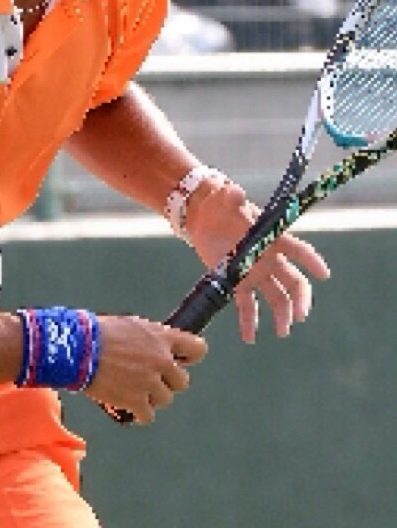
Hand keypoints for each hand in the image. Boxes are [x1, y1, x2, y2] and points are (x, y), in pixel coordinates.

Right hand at [85, 315, 208, 423]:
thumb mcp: (129, 325)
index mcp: (162, 338)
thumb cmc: (94, 333)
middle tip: (148, 380)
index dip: (188, 358)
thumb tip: (155, 347)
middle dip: (166, 382)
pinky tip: (130, 410)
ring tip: (134, 394)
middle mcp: (161, 360)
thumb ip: (149, 338)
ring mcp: (149, 382)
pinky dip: (140, 415)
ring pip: (165, 399)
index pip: (197, 350)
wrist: (74, 349)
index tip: (178, 361)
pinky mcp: (135, 400)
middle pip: (181, 382)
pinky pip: (148, 416)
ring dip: (151, 398)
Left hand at [184, 182, 327, 341]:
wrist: (202, 216)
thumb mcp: (224, 199)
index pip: (298, 250)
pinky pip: (246, 304)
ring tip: (283, 332)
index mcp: (272, 238)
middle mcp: (268, 258)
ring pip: (275, 296)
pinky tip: (249, 338)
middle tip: (301, 316)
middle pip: (292, 281)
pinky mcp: (236, 281)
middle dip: (299, 299)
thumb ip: (231, 197)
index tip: (324, 275)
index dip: (311, 261)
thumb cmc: (220, 204)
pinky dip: (248, 321)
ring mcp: (254, 272)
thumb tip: (232, 190)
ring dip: (281, 314)